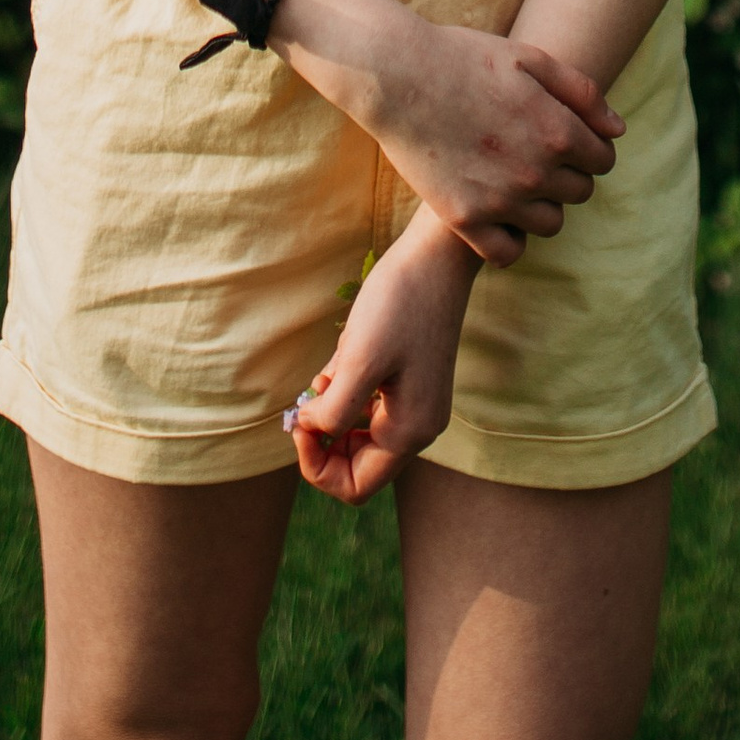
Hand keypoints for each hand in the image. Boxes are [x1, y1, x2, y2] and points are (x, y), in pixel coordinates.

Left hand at [289, 214, 477, 505]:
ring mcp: (418, 403)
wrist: (438, 253)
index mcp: (409, 432)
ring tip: (328, 373)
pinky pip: (369, 407)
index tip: (301, 422)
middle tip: (304, 402)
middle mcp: (418, 426)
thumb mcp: (359, 359)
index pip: (355, 486)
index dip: (317, 465)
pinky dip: (347, 392)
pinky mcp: (412, 379)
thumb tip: (310, 428)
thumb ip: (334, 410)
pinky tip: (343, 358)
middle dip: (322, 439)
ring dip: (333, 413)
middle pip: (357, 465)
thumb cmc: (400, 302)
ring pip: (360, 435)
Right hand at [350, 5, 623, 265]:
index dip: (590, 147)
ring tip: (516, 179)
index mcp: (557, 130)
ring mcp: (500, 201)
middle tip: (538, 153)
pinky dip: (509, 238)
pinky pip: (507, 252)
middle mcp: (535, 173)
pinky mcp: (465, 219)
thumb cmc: (465, 57)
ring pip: (549, 224)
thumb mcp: (530, 58)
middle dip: (568, 173)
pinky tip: (497, 211)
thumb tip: (617, 130)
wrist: (397, 75)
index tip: (568, 138)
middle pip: (579, 192)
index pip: (603, 160)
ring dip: (542, 205)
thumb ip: (582, 93)